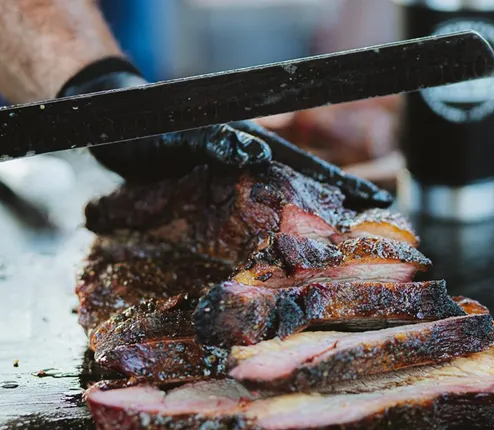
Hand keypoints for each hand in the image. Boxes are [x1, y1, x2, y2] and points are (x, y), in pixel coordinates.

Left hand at [57, 58, 392, 208]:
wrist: (118, 127)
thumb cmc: (146, 128)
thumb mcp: (179, 135)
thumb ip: (215, 141)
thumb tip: (259, 155)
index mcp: (251, 143)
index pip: (308, 165)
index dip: (342, 184)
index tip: (375, 201)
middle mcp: (251, 159)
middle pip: (306, 181)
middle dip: (339, 202)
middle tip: (371, 227)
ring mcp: (239, 173)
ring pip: (287, 196)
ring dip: (314, 215)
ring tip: (341, 239)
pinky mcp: (222, 187)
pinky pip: (260, 206)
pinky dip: (281, 222)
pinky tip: (288, 239)